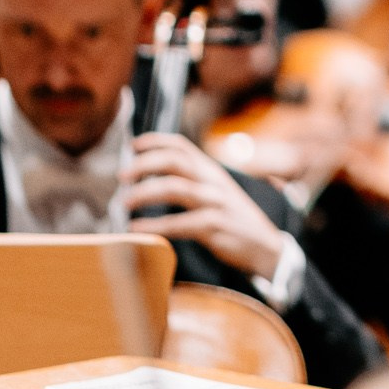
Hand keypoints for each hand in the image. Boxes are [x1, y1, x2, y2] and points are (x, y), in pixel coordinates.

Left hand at [121, 133, 289, 280]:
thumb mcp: (216, 192)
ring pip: (175, 188)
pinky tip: (137, 229)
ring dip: (145, 193)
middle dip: (144, 164)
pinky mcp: (216, 227)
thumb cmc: (234, 219)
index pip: (181, 145)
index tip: (132, 145)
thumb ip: (191, 181)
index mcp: (211, 170)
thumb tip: (153, 177)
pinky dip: (155, 226)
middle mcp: (213, 181)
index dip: (155, 141)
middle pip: (175, 160)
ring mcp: (216, 203)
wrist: (266, 246)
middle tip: (122, 176)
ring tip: (124, 202)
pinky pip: (180, 223)